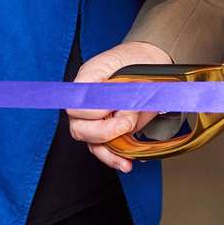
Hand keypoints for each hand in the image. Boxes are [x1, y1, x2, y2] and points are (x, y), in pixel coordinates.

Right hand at [67, 40, 171, 172]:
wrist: (147, 62)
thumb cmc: (136, 61)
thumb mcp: (129, 68)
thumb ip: (123, 91)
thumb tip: (124, 113)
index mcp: (86, 82)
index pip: (76, 104)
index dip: (92, 111)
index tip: (111, 108)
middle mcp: (85, 104)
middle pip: (79, 129)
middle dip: (104, 132)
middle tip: (127, 124)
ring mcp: (95, 120)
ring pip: (91, 143)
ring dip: (109, 153)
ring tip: (127, 158)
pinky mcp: (108, 132)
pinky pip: (104, 150)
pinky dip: (115, 159)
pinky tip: (126, 163)